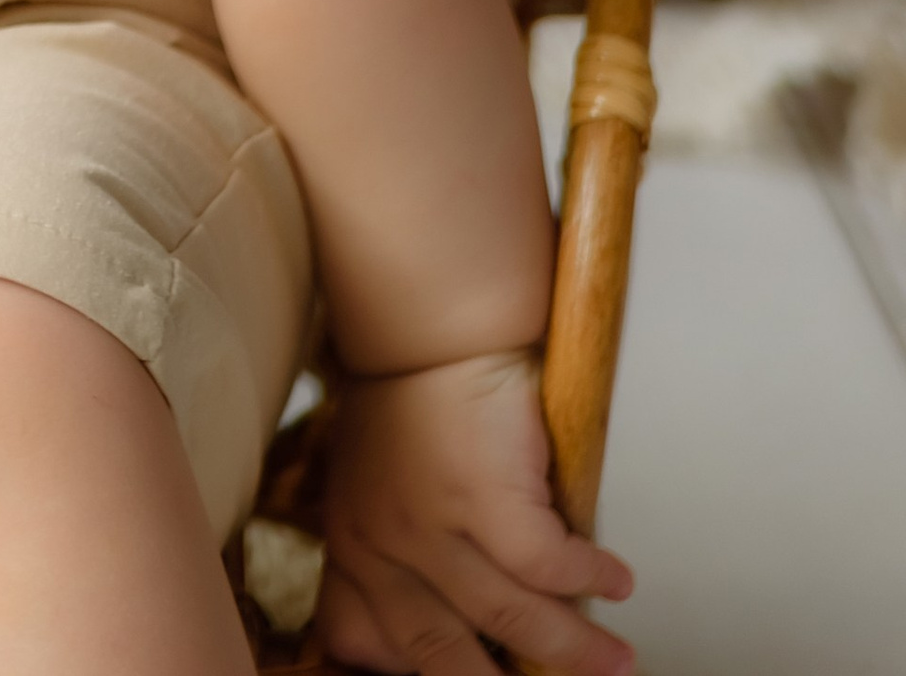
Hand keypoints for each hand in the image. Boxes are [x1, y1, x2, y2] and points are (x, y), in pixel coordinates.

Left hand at [318, 349, 633, 675]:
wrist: (432, 324)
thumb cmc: (414, 403)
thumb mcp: (377, 491)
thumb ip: (395, 560)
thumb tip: (455, 637)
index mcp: (351, 547)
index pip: (363, 643)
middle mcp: (380, 544)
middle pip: (441, 656)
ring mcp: (431, 524)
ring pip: (512, 619)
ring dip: (573, 648)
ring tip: (615, 659)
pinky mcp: (485, 495)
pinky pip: (548, 566)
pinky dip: (589, 578)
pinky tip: (613, 578)